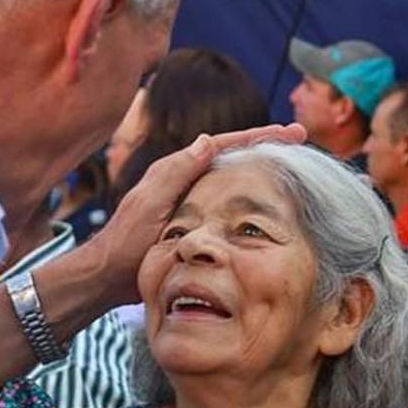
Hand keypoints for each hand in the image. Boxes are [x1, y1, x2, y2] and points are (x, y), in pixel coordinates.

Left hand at [84, 124, 306, 305]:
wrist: (107, 275)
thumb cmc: (125, 242)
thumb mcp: (149, 205)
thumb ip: (174, 173)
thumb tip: (207, 140)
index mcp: (176, 170)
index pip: (225, 144)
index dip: (260, 136)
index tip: (292, 132)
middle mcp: (184, 179)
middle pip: (232, 154)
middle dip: (265, 144)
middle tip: (300, 139)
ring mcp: (189, 199)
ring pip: (231, 175)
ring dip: (259, 166)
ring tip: (290, 163)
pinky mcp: (191, 220)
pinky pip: (226, 199)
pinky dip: (247, 193)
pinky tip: (263, 202)